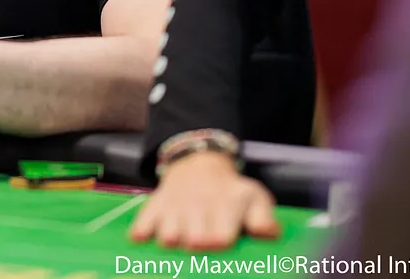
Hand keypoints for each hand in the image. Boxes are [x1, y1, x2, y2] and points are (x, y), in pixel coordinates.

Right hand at [129, 150, 279, 250]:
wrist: (199, 164)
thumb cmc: (231, 192)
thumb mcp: (254, 198)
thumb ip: (263, 217)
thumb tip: (266, 232)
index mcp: (226, 206)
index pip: (221, 236)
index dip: (220, 241)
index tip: (221, 241)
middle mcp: (198, 205)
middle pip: (194, 240)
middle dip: (198, 245)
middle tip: (201, 241)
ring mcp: (174, 206)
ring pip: (168, 236)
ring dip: (173, 240)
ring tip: (181, 238)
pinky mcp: (155, 205)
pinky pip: (143, 223)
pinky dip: (143, 232)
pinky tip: (145, 237)